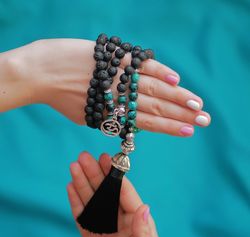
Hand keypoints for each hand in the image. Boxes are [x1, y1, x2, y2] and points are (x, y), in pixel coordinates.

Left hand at [13, 38, 209, 135]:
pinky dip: (158, 70)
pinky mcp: (113, 56)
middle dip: (182, 114)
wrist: (42, 73)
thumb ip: (109, 118)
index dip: (169, 127)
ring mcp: (116, 76)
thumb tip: (131, 118)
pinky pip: (139, 63)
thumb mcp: (86, 116)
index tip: (188, 131)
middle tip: (204, 120)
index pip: (146, 123)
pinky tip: (176, 78)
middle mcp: (117, 97)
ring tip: (198, 103)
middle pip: (155, 106)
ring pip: (152, 88)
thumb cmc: (62, 97)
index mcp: (111, 115)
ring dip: (177, 95)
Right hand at [67, 152, 163, 236]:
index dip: (115, 176)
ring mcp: (104, 224)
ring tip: (75, 166)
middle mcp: (119, 217)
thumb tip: (144, 206)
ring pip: (92, 199)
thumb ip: (143, 230)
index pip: (124, 192)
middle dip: (95, 173)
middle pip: (105, 191)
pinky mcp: (91, 234)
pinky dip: (75, 201)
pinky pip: (82, 215)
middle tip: (85, 157)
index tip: (107, 160)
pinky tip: (71, 186)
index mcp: (135, 218)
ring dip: (83, 182)